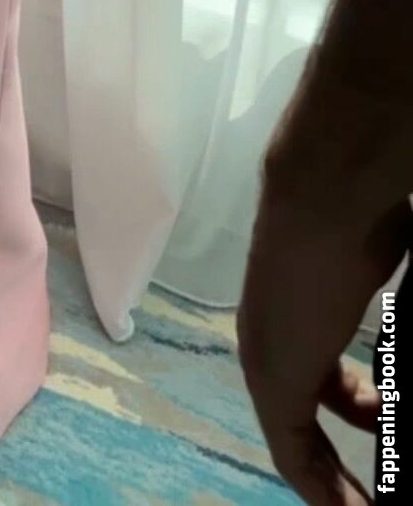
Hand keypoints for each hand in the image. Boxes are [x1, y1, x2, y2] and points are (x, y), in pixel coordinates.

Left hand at [236, 180, 412, 503]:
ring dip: (335, 481)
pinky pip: (292, 453)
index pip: (325, 381)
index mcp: (296, 311)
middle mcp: (270, 339)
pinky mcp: (272, 380)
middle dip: (344, 458)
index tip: (389, 431)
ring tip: (370, 504)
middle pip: (308, 419)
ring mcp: (267, 360)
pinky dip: (320, 487)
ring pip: (299, 444)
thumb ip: (394, 319)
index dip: (358, 412)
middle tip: (382, 488)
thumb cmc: (369, 215)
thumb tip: (405, 325)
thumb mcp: (389, 273)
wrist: (330, 191)